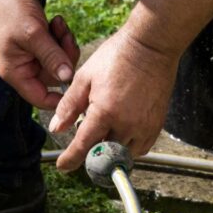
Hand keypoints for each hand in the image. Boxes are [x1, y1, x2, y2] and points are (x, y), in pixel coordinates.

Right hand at [0, 0, 79, 108]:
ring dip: (64, 43)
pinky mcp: (39, 43)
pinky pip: (57, 48)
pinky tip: (57, 21)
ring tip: (59, 24)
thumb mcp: (33, 34)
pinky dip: (61, 35)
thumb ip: (51, 57)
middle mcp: (24, 67)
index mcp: (16, 72)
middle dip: (65, 57)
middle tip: (65, 36)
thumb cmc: (9, 9)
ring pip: (59, 61)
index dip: (59, 99)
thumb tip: (68, 78)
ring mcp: (31, 55)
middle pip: (55, 77)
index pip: (40, 99)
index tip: (77, 86)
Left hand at [49, 29, 179, 171]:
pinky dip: (128, 147)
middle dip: (91, 152)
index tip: (63, 166)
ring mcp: (144, 126)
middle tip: (86, 140)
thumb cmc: (116, 57)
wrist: (151, 46)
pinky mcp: (156, 125)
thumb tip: (56, 128)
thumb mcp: (85, 77)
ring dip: (111, 150)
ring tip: (105, 132)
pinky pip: (140, 148)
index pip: (83, 146)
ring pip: (123, 154)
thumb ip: (69, 105)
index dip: (70, 159)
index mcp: (105, 112)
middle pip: (104, 154)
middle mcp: (126, 124)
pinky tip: (121, 133)